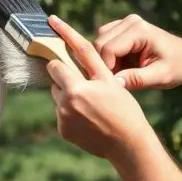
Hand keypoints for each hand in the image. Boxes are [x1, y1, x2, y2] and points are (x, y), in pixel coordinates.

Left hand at [46, 15, 155, 160]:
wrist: (127, 143)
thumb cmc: (123, 107)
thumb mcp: (108, 79)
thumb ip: (88, 57)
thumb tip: (69, 37)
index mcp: (75, 89)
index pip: (54, 66)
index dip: (61, 62)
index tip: (61, 59)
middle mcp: (64, 105)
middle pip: (55, 82)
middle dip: (67, 80)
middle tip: (87, 86)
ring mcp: (62, 120)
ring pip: (58, 98)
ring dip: (69, 97)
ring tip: (91, 104)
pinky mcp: (64, 132)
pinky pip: (62, 114)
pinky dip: (71, 113)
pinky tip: (89, 117)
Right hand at [93, 14, 181, 90]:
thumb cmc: (177, 67)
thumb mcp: (161, 76)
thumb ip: (137, 79)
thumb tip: (114, 83)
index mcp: (139, 30)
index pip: (108, 48)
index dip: (107, 69)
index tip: (115, 85)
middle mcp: (129, 21)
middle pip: (99, 43)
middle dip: (104, 64)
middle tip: (119, 81)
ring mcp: (124, 23)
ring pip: (98, 42)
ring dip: (106, 60)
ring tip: (123, 74)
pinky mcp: (121, 28)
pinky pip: (103, 42)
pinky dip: (108, 57)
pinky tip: (123, 67)